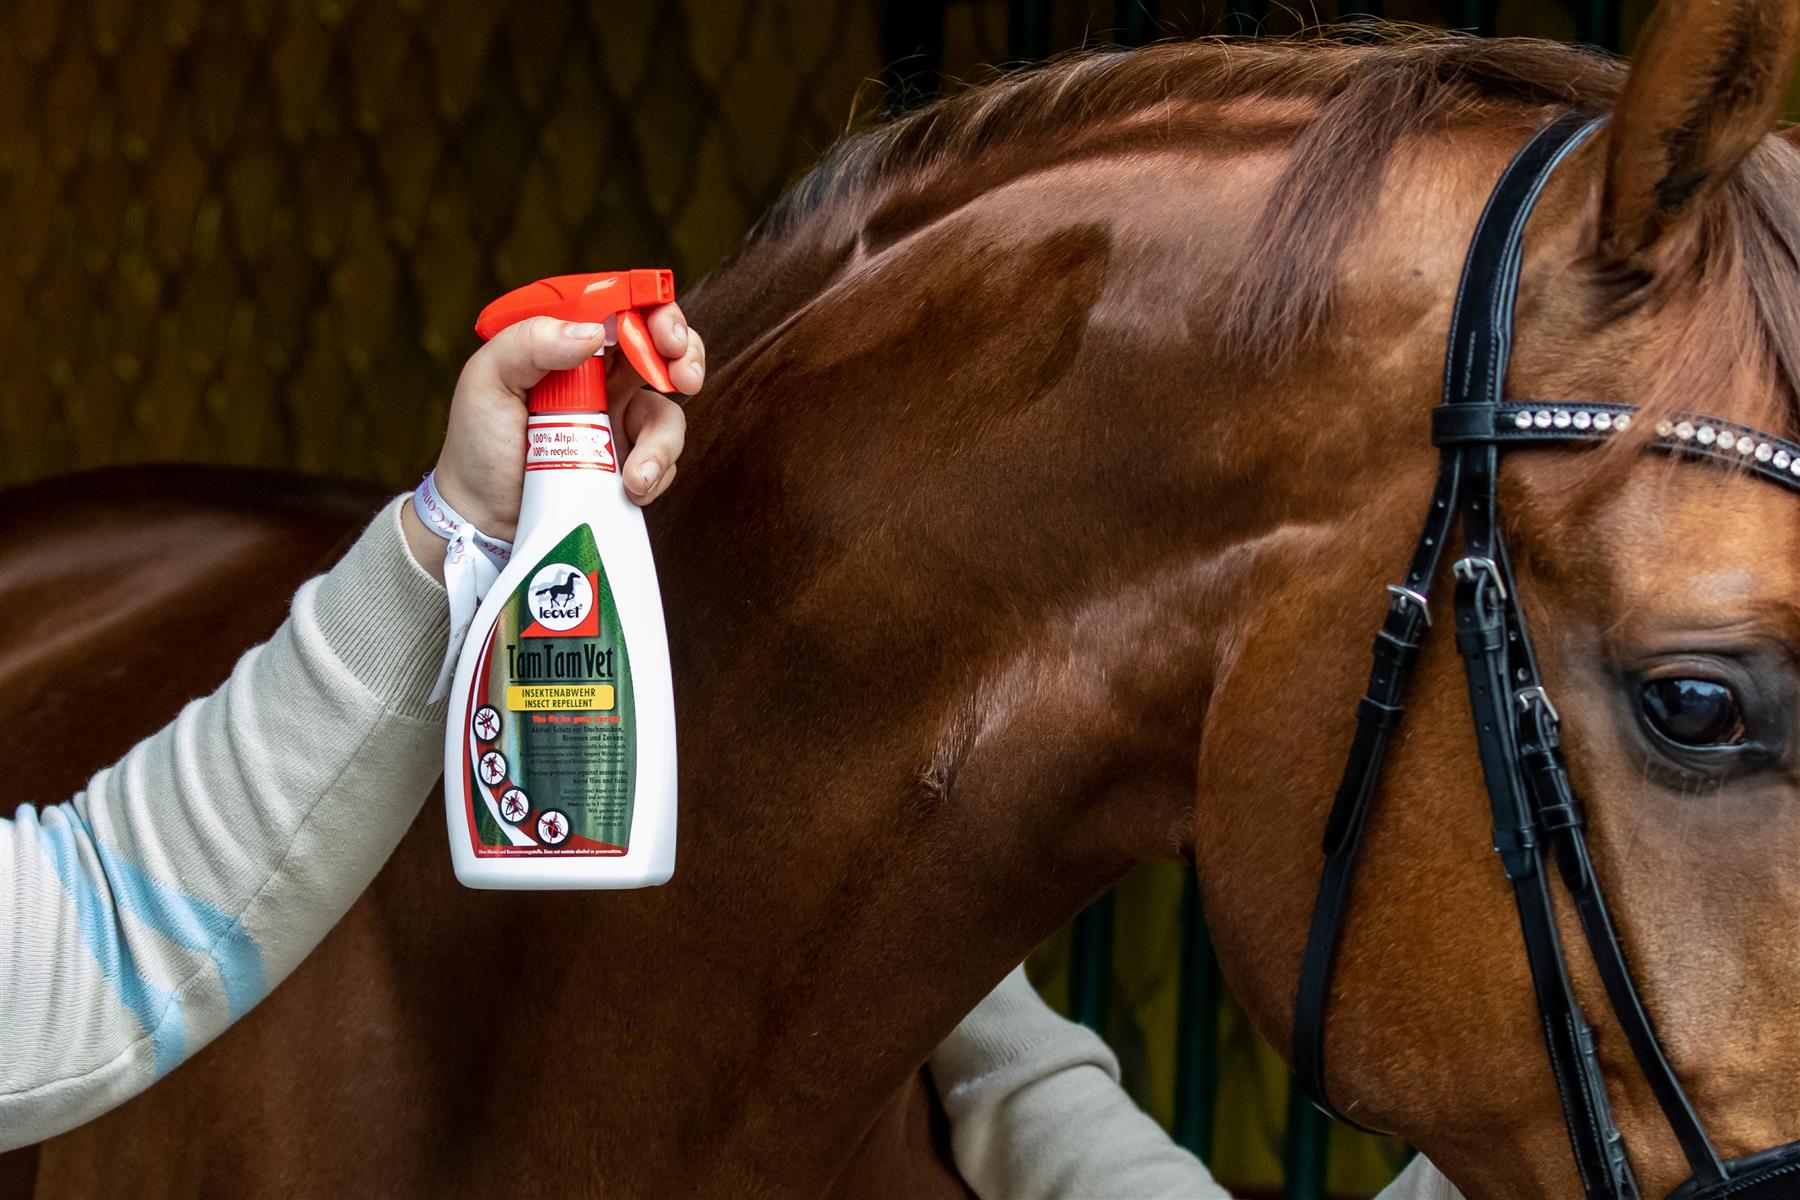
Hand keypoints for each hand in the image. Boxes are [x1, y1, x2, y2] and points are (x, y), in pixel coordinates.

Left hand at [403, 304, 704, 577]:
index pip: (623, 309)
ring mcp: (618, 422)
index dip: (654, 311)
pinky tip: (631, 491)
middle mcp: (600, 378)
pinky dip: (655, 475)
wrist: (482, 517)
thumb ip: (531, 342)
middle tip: (686, 379)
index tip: (663, 336)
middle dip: (687, 355)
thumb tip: (593, 333)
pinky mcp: (628, 463)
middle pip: (663, 347)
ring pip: (669, 412)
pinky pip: (663, 461)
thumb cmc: (478, 442)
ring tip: (635, 478)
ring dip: (664, 443)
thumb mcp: (488, 379)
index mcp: (568, 345)